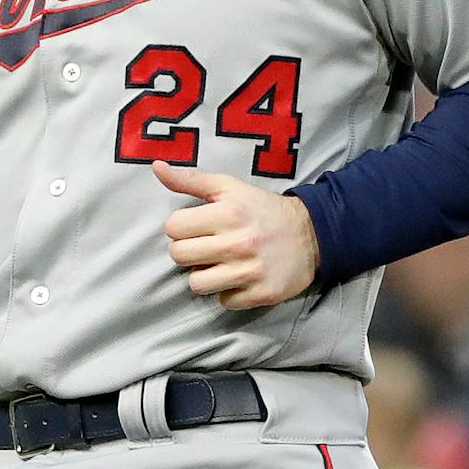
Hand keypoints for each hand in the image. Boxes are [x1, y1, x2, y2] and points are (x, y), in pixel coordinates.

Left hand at [154, 161, 318, 309]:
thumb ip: (190, 180)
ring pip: (197, 284)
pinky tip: (239, 277)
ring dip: (204, 275)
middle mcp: (238, 243)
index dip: (180, 228)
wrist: (312, 234)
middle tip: (204, 246)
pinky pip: (224, 301)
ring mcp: (251, 271)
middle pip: (179, 256)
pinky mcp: (262, 293)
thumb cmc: (262, 209)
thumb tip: (156, 167)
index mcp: (228, 213)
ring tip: (218, 264)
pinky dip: (228, 292)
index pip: (173, 227)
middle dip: (187, 251)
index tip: (195, 227)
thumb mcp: (229, 187)